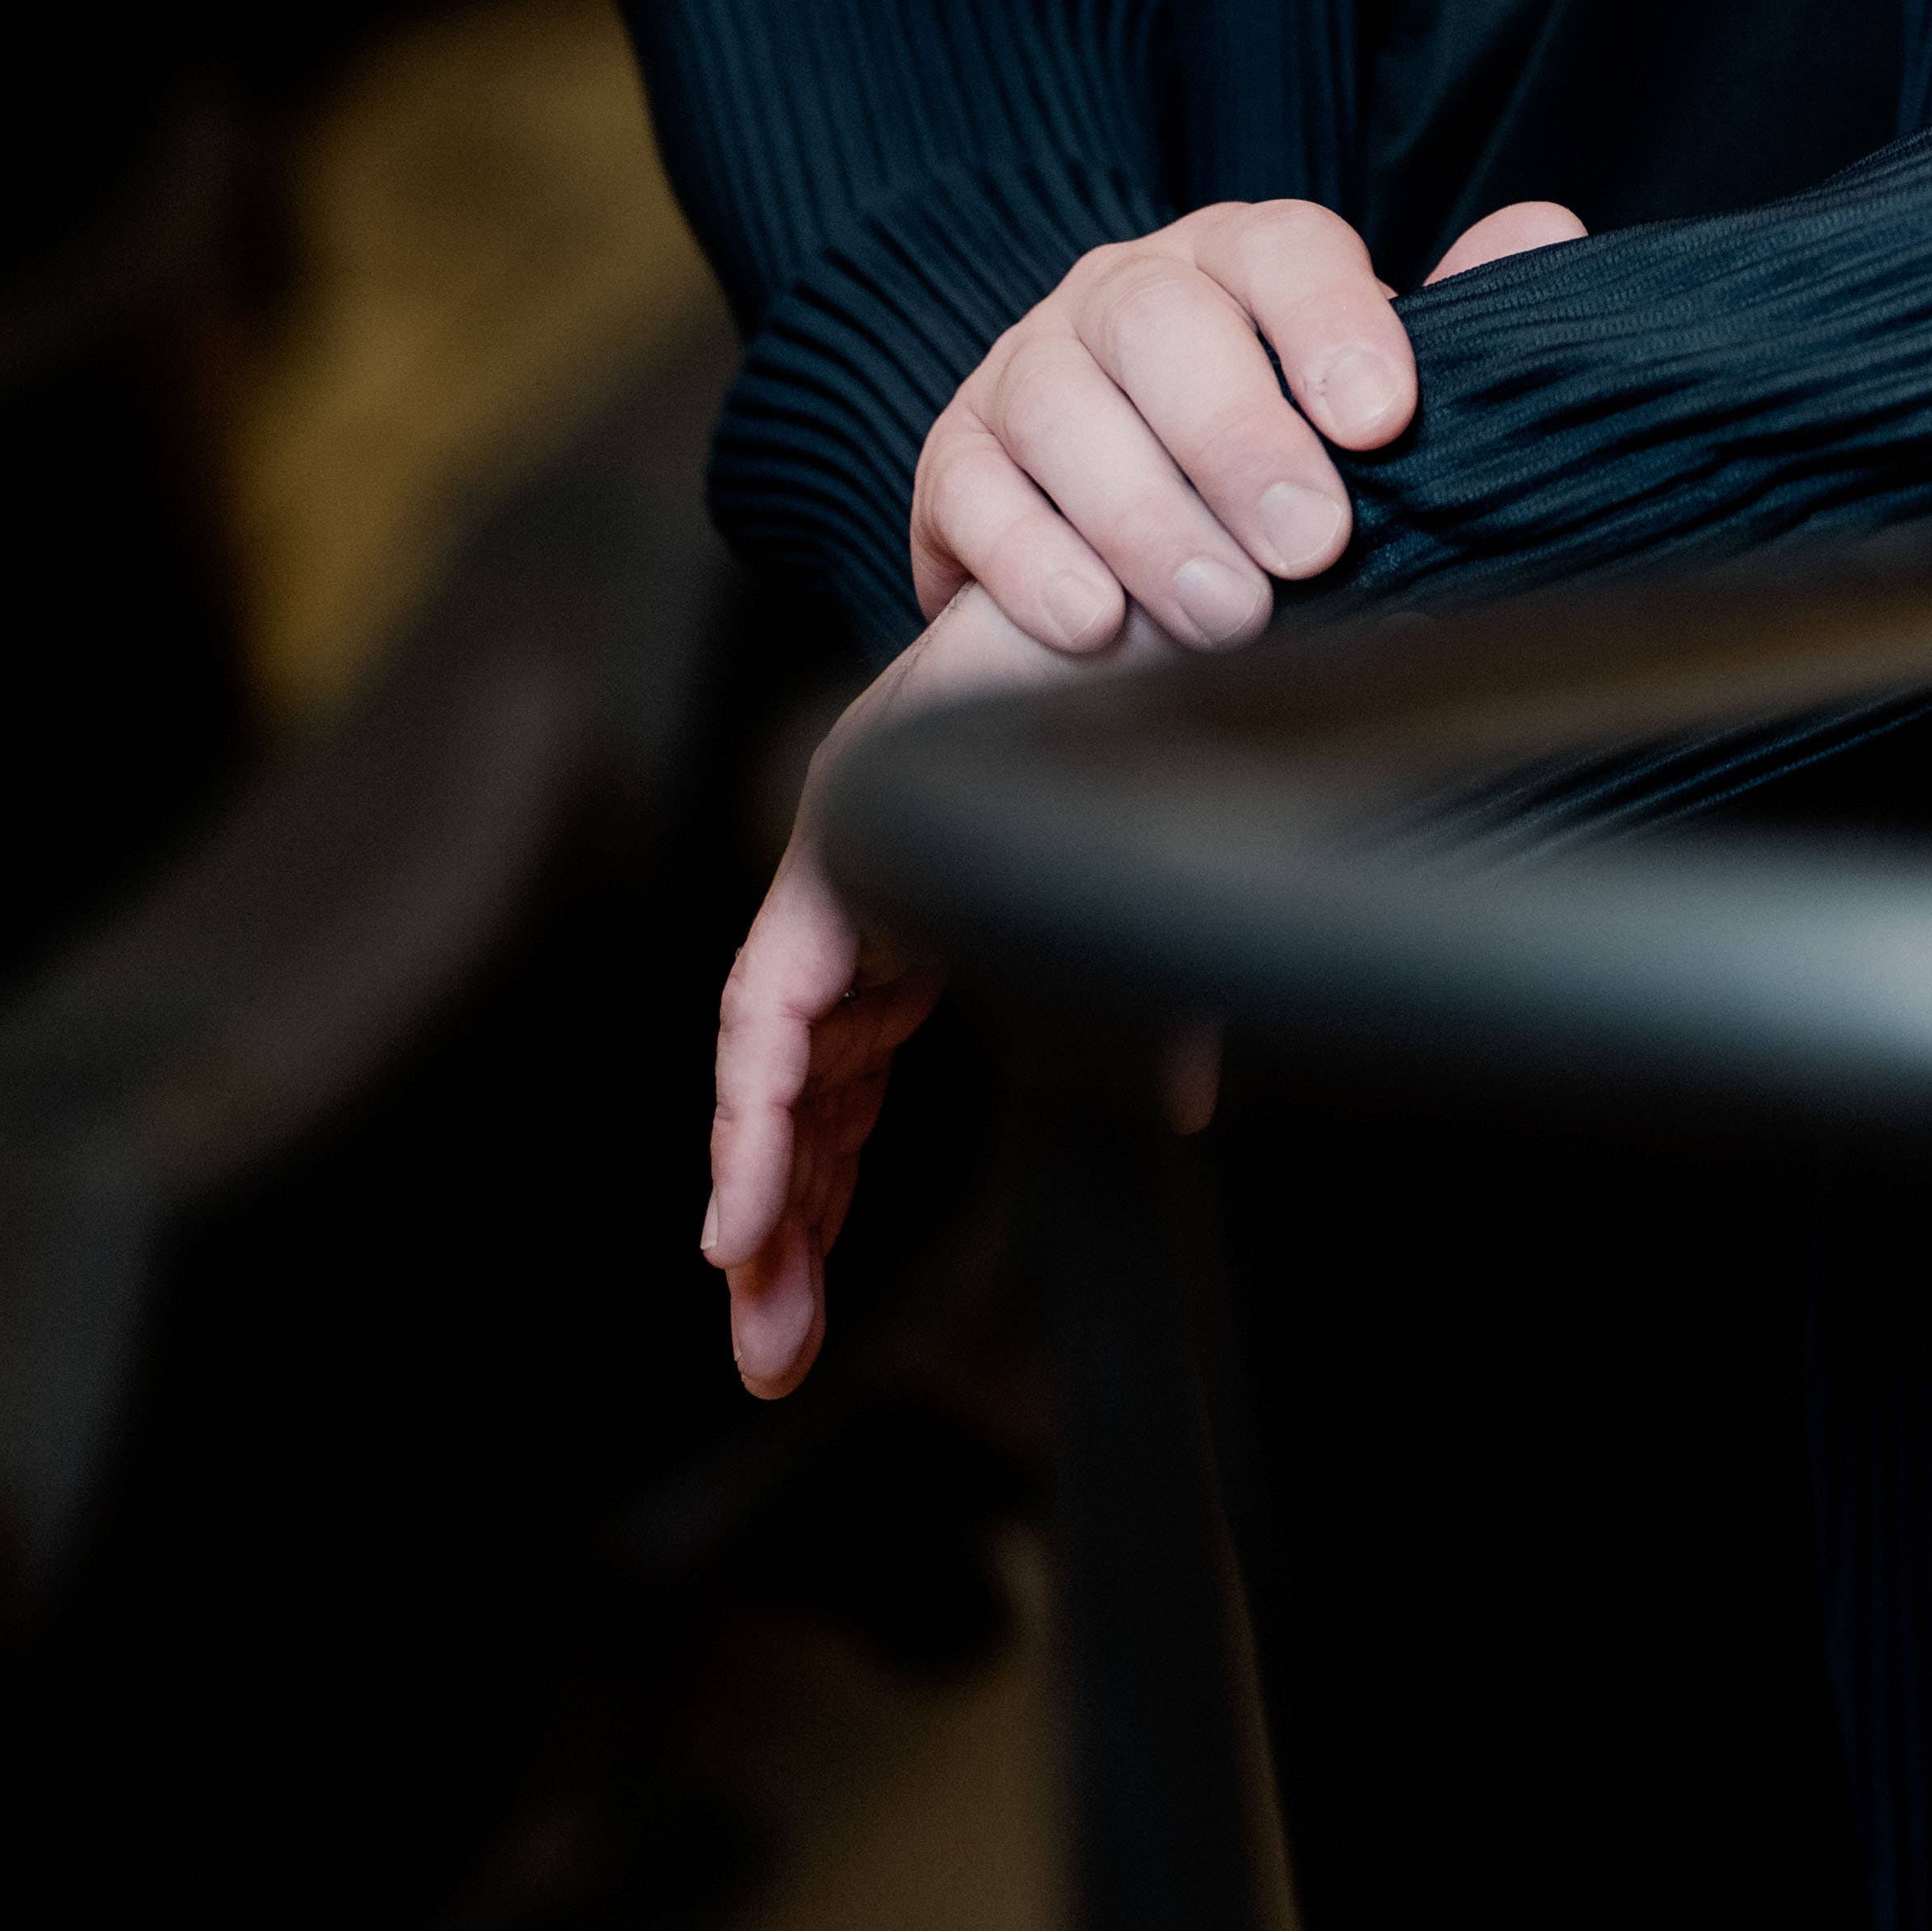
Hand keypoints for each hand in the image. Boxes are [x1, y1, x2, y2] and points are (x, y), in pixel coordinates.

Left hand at [704, 582, 1080, 1398]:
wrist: (1150, 577)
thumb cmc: (1151, 711)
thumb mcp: (1140, 878)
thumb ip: (1146, 993)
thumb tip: (1185, 1093)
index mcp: (911, 913)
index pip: (839, 1075)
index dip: (809, 1188)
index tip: (783, 1304)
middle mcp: (860, 900)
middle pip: (797, 1092)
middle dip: (779, 1228)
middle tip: (769, 1353)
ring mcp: (843, 867)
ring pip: (771, 1061)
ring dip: (757, 1193)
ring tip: (748, 1298)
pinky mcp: (844, 842)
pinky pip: (778, 1004)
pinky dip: (761, 1111)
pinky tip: (746, 1204)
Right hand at [908, 198, 1423, 656]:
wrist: (1122, 564)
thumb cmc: (1276, 471)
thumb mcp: (1363, 405)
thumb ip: (1456, 326)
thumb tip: (1546, 232)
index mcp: (1240, 262)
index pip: (1284, 252)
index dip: (1332, 325)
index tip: (1383, 421)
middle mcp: (1125, 294)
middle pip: (1163, 324)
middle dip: (1240, 439)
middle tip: (1312, 549)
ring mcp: (1027, 367)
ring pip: (1062, 405)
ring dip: (1147, 517)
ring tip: (1227, 615)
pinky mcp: (956, 457)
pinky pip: (971, 487)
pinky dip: (1032, 558)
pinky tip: (1093, 622)